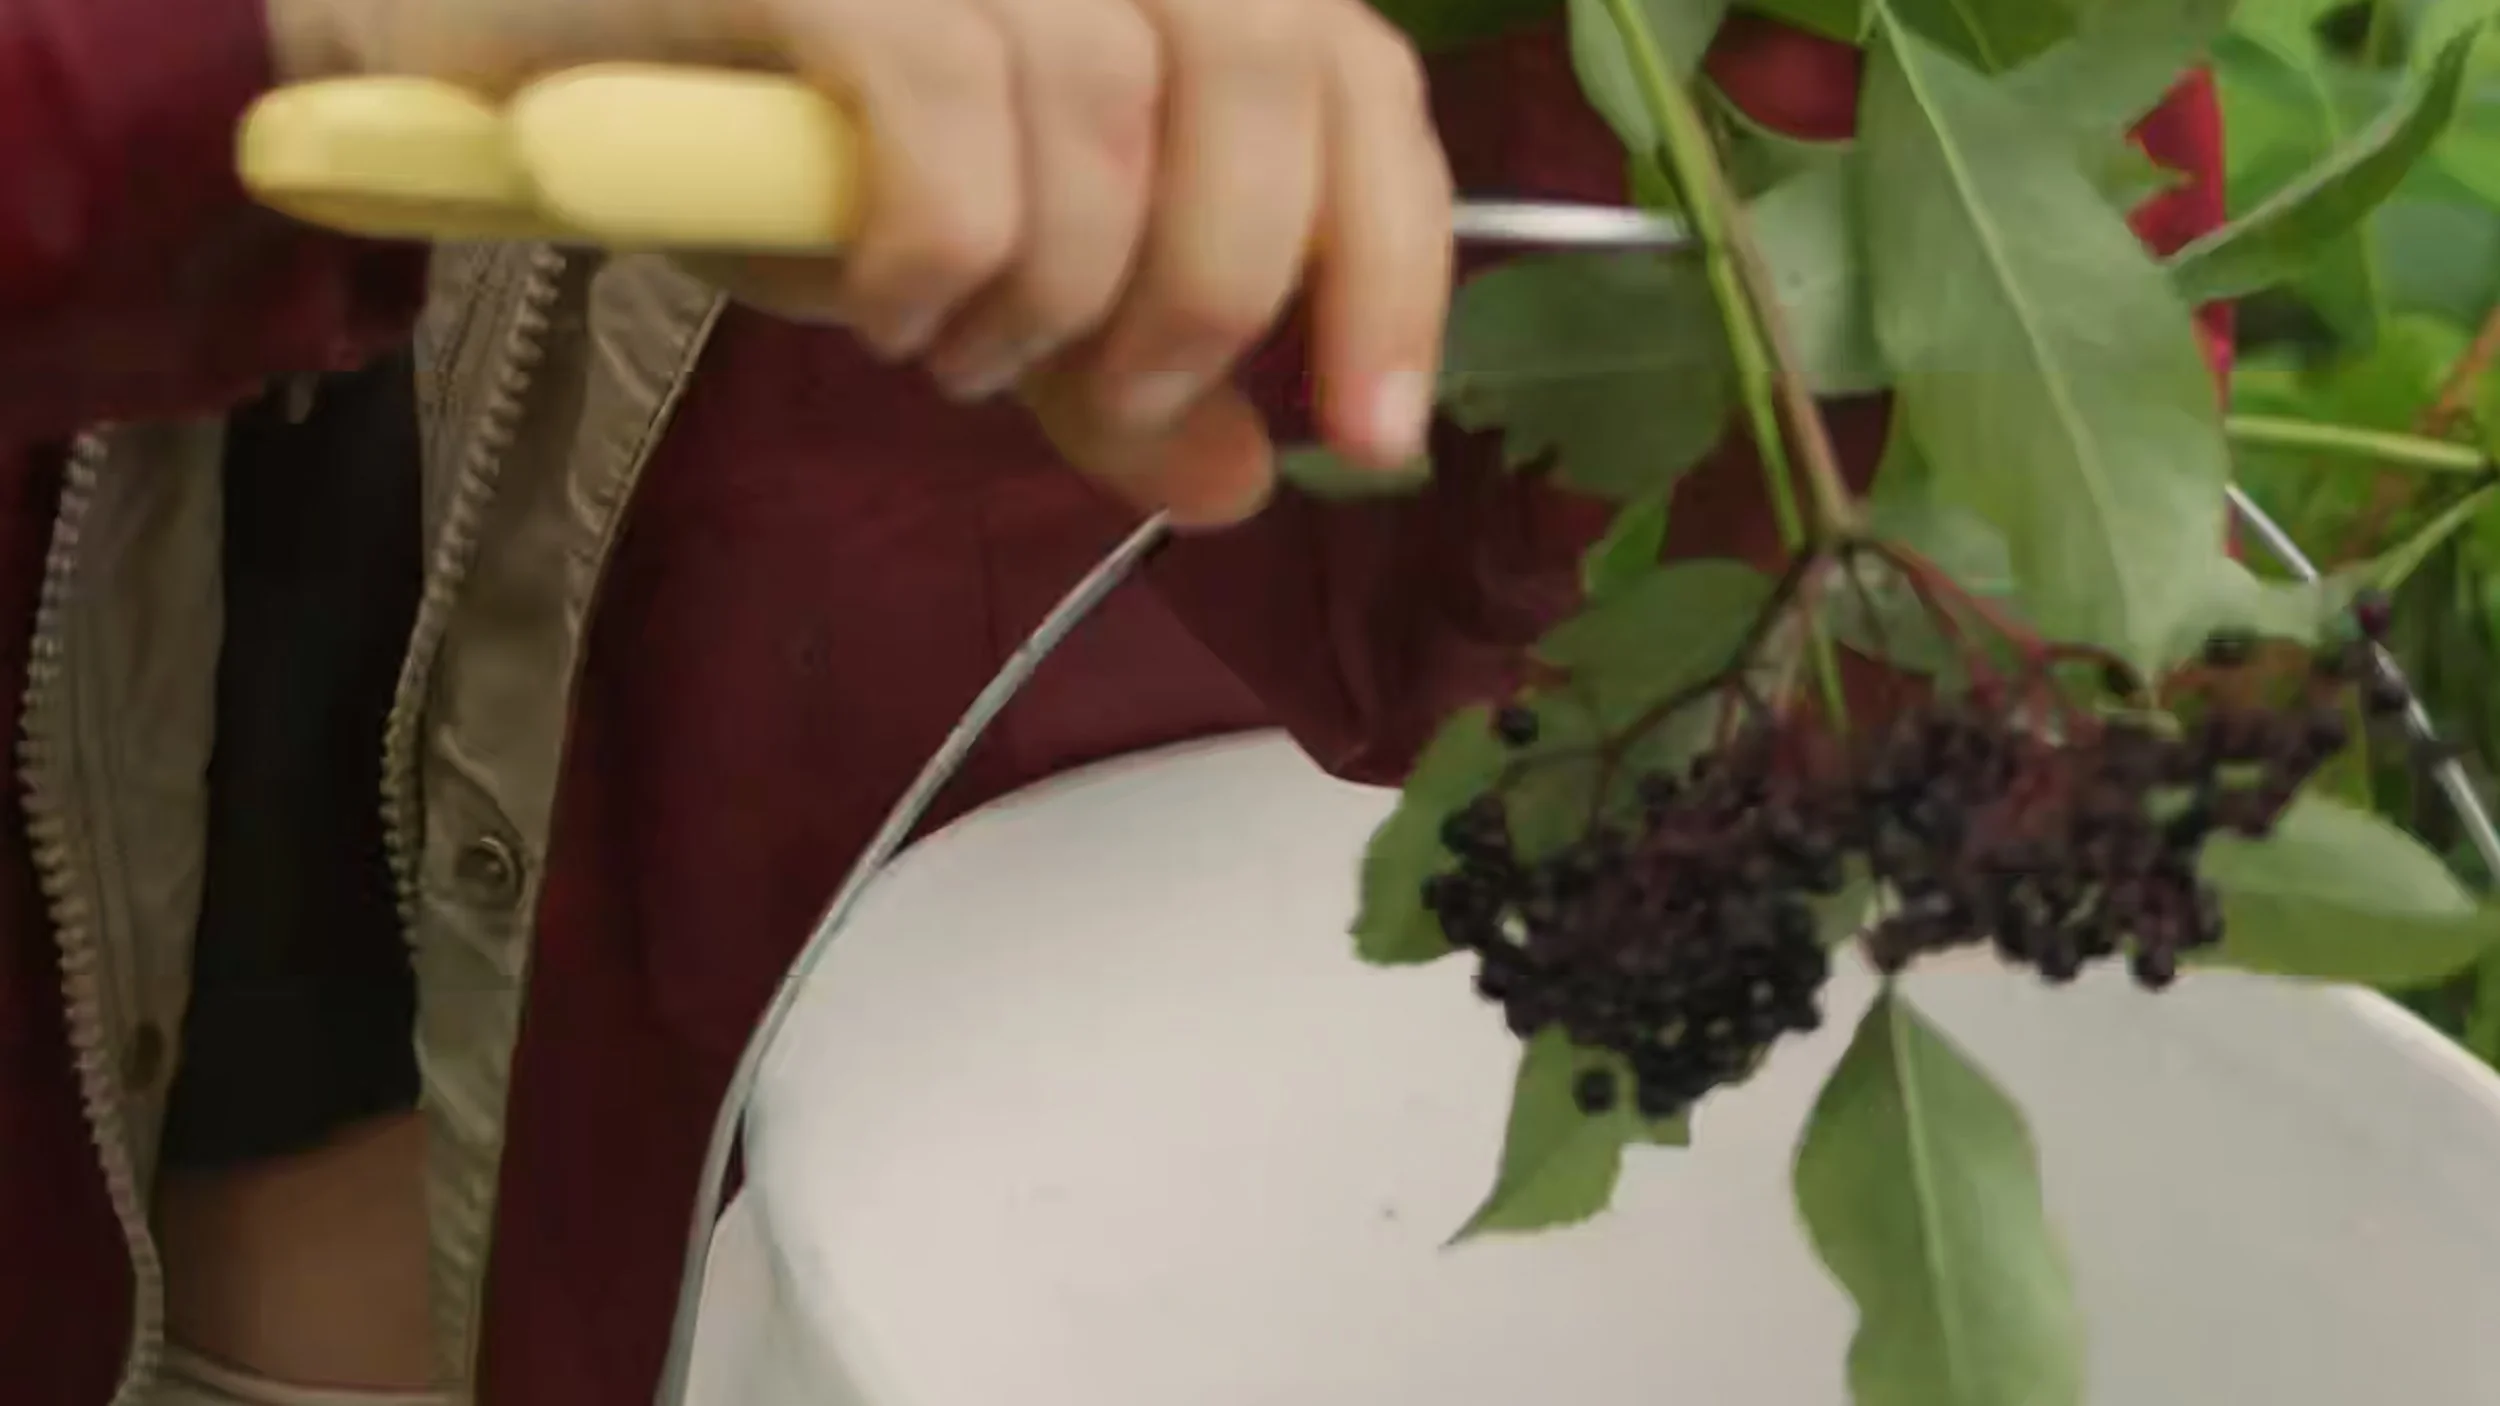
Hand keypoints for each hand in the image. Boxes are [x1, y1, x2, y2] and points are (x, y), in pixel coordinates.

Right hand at [273, 0, 1454, 526]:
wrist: (481, 20)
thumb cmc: (745, 112)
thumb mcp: (972, 249)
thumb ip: (1115, 353)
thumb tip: (1248, 479)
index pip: (1350, 66)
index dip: (1390, 256)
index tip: (1373, 432)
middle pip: (1268, 67)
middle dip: (1217, 286)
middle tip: (1124, 390)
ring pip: (1103, 115)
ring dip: (1050, 295)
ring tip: (956, 346)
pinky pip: (941, 124)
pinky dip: (936, 258)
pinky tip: (884, 302)